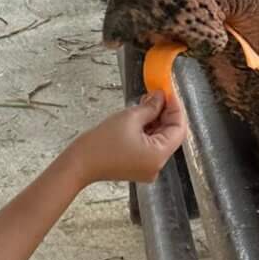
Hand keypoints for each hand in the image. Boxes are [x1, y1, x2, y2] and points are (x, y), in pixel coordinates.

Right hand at [64, 94, 187, 188]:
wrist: (79, 163)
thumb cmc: (100, 144)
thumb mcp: (130, 118)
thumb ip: (151, 107)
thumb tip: (161, 97)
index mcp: (158, 155)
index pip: (178, 128)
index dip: (175, 108)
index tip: (169, 92)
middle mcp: (157, 165)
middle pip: (171, 134)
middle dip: (165, 113)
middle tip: (158, 94)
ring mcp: (148, 167)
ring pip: (160, 139)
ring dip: (156, 120)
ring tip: (148, 101)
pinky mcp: (138, 166)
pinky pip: (150, 145)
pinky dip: (148, 130)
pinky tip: (142, 115)